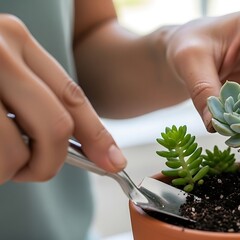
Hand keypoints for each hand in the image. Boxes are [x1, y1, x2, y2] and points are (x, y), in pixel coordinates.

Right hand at [0, 15, 125, 183]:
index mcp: (14, 38)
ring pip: (14, 151)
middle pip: (54, 128)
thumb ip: (34, 97)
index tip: (112, 162)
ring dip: (7, 169)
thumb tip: (80, 145)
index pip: (71, 96)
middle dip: (49, 162)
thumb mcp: (0, 70)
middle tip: (33, 170)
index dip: (97, 135)